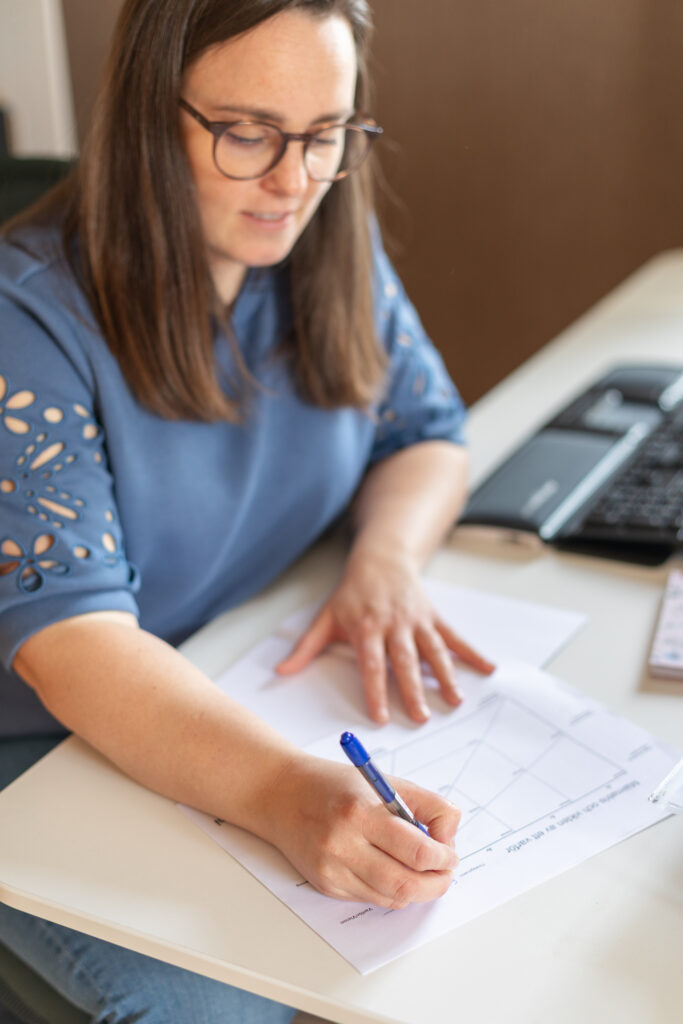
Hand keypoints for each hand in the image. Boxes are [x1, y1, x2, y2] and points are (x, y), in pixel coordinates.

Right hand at [261, 753, 459, 907]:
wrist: (281, 795)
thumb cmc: (335, 785)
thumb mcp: (382, 781)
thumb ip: (425, 804)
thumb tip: (450, 836)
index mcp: (360, 812)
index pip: (417, 851)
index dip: (444, 857)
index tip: (450, 853)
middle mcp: (343, 844)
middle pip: (406, 884)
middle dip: (437, 883)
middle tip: (445, 872)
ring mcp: (332, 870)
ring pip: (392, 897)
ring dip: (417, 890)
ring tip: (424, 872)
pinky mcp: (326, 885)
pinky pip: (372, 899)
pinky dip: (392, 891)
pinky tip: (394, 872)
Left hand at [276, 546, 494, 722]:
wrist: (381, 558)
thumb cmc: (352, 593)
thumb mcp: (325, 617)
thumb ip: (305, 648)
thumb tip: (280, 672)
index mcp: (366, 628)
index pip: (371, 664)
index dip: (375, 691)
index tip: (379, 716)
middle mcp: (394, 625)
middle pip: (405, 662)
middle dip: (413, 690)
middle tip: (420, 717)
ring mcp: (417, 621)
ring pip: (433, 652)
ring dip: (445, 677)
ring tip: (454, 701)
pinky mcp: (434, 617)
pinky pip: (454, 637)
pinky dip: (472, 653)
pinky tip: (488, 669)